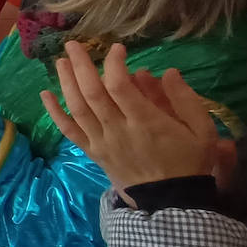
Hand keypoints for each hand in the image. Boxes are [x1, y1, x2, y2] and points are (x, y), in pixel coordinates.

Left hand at [40, 42, 229, 201]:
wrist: (172, 201)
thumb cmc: (189, 161)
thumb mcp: (201, 130)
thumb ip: (184, 99)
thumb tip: (165, 72)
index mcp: (146, 122)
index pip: (120, 87)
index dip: (113, 64)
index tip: (117, 49)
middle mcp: (118, 130)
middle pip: (92, 94)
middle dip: (81, 66)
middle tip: (74, 45)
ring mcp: (102, 142)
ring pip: (78, 109)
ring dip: (66, 83)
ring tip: (61, 61)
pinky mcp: (93, 152)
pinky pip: (69, 131)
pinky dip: (55, 113)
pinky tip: (45, 95)